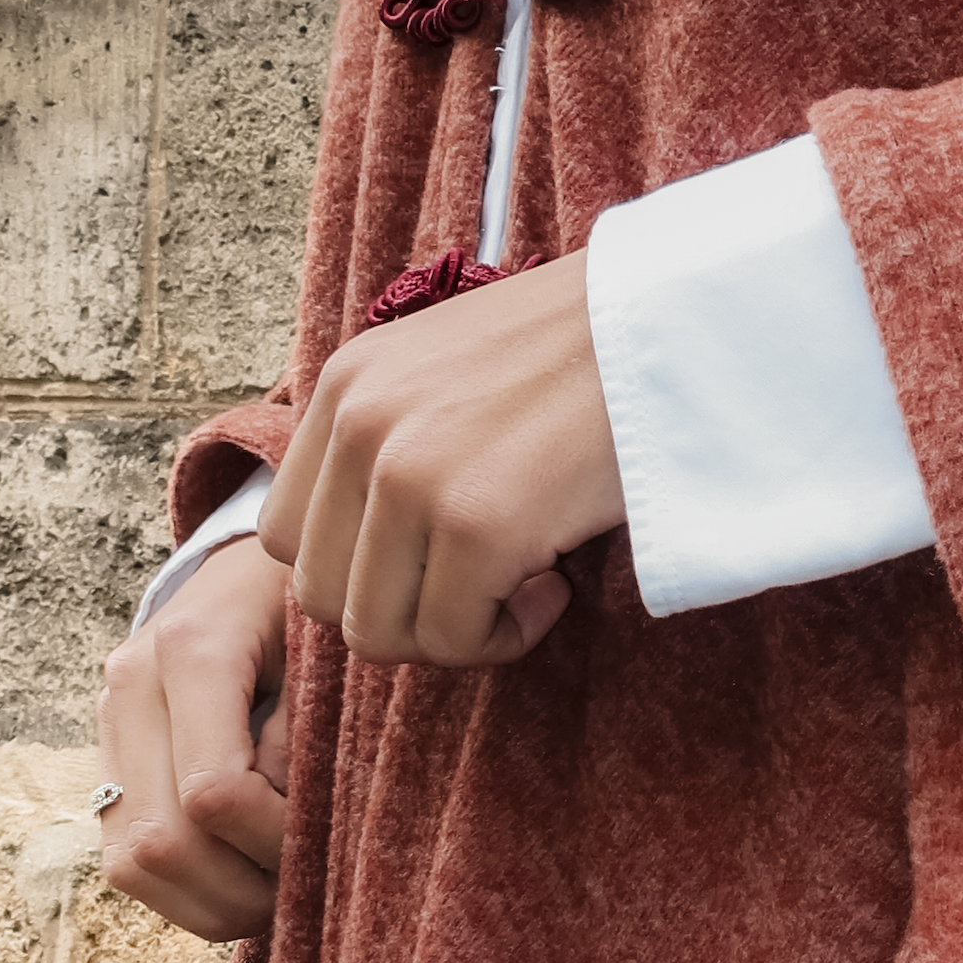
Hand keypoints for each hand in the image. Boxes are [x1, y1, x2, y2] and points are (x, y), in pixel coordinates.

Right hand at [94, 531, 292, 940]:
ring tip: (282, 892)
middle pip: (162, 844)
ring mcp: (108, 729)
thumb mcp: (333, 644)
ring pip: (132, 867)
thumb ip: (313, 727)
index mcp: (189, 649)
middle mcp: (128, 688)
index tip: (335, 840)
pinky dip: (190, 893)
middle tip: (313, 886)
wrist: (253, 566)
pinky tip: (246, 879)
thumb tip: (295, 819)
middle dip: (246, 887)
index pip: (213, 792)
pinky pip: (126, 863)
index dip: (278, 839)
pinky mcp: (109, 764)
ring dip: (214, 902)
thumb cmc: (312, 607)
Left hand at [260, 251, 624, 669]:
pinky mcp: (478, 524)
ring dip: (453, 633)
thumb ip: (395, 438)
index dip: (361, 573)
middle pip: (323, 596)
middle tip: (483, 587)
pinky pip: (457, 639)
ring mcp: (412, 475)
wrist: (675, 323)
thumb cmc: (584, 354)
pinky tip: (556, 582)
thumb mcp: (450, 369)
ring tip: (522, 585)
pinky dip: (507, 635)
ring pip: (380, 632)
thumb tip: (376, 554)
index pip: (287, 536)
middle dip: (403, 615)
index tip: (438, 560)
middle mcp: (362, 426)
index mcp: (346, 386)